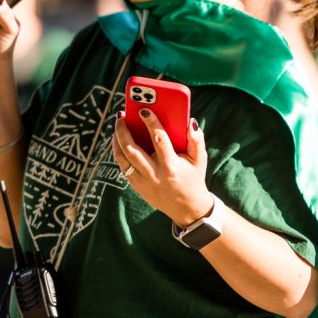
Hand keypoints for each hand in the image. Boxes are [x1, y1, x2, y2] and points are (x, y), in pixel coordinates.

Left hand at [112, 110, 212, 227]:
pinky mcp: (136, 186)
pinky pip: (122, 166)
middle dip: (124, 130)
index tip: (144, 110)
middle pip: (132, 149)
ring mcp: (143, 182)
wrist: (186, 208)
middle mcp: (154, 174)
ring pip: (122, 158)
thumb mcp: (200, 160)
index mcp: (171, 166)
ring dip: (117, 140)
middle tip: (121, 115)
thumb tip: (191, 122)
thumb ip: (196, 140)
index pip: (159, 140)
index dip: (151, 123)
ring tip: (118, 125)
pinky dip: (118, 151)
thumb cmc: (193, 178)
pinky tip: (119, 139)